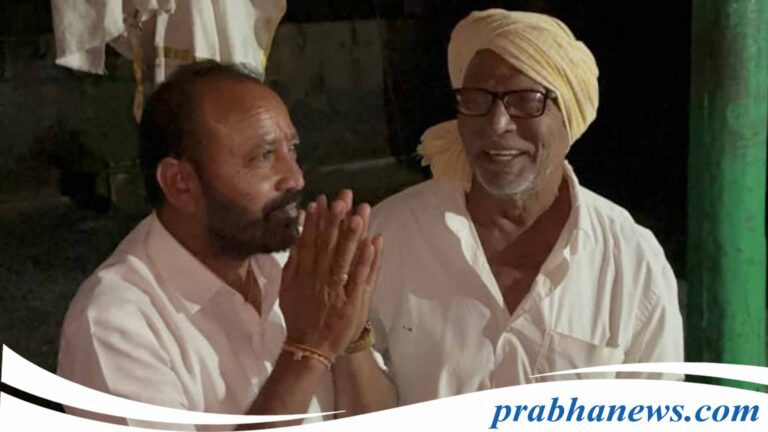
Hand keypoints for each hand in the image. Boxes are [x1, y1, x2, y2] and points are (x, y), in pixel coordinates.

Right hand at [279, 190, 382, 359]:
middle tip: (344, 196)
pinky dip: (366, 260)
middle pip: (328, 244)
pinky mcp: (351, 302)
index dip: (315, 220)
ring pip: (345, 257)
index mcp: (303, 273)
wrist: (309, 348)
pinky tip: (373, 242)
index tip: (321, 200)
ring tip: (360, 212)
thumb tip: (297, 237)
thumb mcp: (287, 288)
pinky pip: (360, 278)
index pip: (310, 242)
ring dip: (353, 234)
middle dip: (336, 219)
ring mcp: (336, 290)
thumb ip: (292, 263)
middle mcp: (319, 279)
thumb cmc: (300, 315)